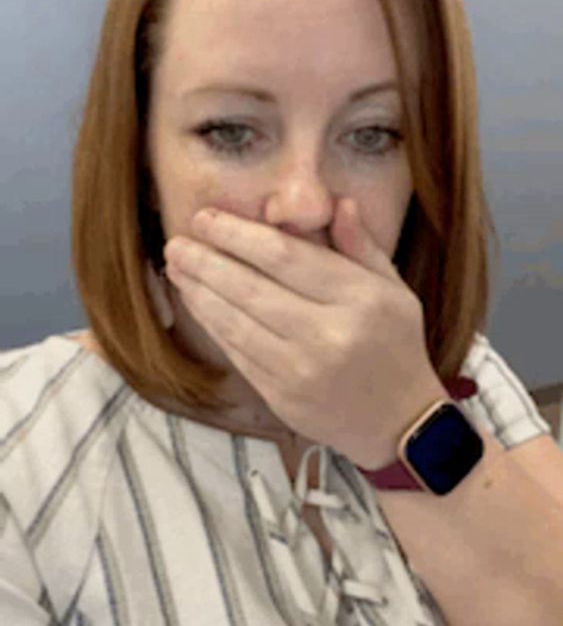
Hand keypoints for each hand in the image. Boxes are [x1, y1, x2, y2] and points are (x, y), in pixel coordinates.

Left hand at [164, 198, 448, 467]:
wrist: (399, 422)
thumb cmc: (396, 346)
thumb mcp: (394, 290)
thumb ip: (362, 246)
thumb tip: (337, 203)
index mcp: (359, 299)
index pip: (285, 257)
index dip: (238, 235)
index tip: (206, 219)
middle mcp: (328, 334)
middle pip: (251, 288)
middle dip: (207, 261)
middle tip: (177, 242)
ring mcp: (301, 369)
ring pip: (236, 322)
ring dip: (199, 292)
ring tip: (176, 267)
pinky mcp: (281, 396)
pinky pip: (237, 352)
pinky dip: (212, 325)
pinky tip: (196, 303)